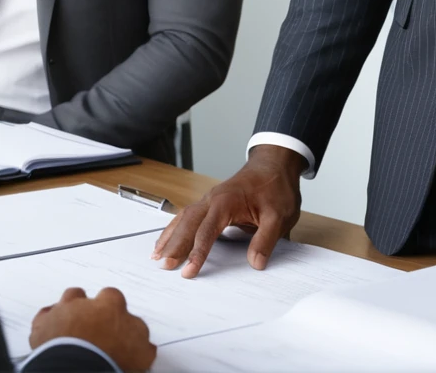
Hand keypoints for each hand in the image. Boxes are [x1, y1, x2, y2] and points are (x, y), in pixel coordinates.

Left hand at [29, 286, 155, 370]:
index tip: (114, 326)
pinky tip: (50, 331)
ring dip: (69, 310)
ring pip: (67, 300)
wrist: (79, 368)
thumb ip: (141, 340)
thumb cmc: (109, 358)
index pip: (115, 299)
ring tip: (72, 326)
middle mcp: (86, 303)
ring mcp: (63, 312)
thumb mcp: (140, 352)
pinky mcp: (43, 326)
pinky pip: (43, 316)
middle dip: (89, 308)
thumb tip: (145, 345)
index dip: (114, 313)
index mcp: (111, 304)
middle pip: (88, 297)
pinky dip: (46, 323)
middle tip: (92, 327)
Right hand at [151, 144, 304, 277]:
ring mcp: (210, 199)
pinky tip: (168, 239)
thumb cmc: (276, 187)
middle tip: (164, 267)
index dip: (197, 252)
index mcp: (227, 201)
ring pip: (184, 217)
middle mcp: (213, 198)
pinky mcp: (212, 202)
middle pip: (188, 222)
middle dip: (175, 245)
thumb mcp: (279, 215)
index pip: (207, 230)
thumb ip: (266, 239)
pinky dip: (176, 228)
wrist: (275, 164)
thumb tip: (255, 262)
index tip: (188, 271)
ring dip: (171, 236)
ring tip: (156, 256)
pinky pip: (188, 215)